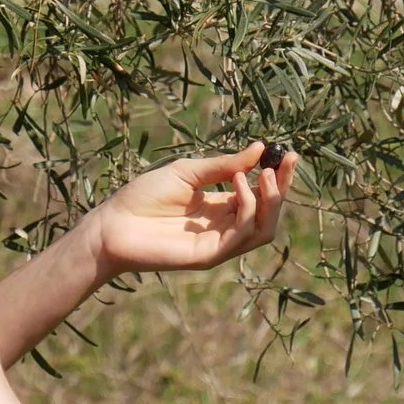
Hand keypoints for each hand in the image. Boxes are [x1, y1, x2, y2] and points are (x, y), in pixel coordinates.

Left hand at [87, 143, 297, 279]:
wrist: (113, 223)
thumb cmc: (144, 196)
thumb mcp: (188, 171)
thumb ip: (224, 165)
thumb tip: (260, 149)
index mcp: (221, 206)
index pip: (261, 195)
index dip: (278, 177)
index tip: (289, 154)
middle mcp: (225, 226)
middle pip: (269, 213)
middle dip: (282, 188)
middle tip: (284, 162)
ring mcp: (220, 243)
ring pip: (263, 228)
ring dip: (269, 200)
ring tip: (261, 174)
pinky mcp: (210, 255)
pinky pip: (241, 235)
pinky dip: (247, 208)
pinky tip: (238, 186)